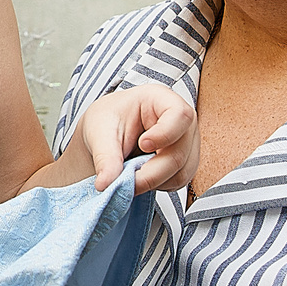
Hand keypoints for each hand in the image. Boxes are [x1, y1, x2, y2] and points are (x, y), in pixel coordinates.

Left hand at [68, 85, 198, 193]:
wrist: (108, 133)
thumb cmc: (107, 120)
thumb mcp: (99, 132)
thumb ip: (104, 157)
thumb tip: (105, 184)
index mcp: (161, 100)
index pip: (180, 115)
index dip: (164, 134)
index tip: (142, 145)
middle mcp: (181, 122)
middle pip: (179, 154)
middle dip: (150, 173)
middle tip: (125, 181)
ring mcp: (187, 143)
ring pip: (180, 173)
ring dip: (153, 182)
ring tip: (129, 175)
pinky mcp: (185, 163)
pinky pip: (178, 182)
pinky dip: (157, 185)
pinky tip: (141, 176)